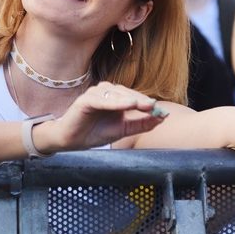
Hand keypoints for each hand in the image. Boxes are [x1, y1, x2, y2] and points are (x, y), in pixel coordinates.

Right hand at [40, 83, 167, 151]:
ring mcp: (96, 94)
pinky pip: (102, 100)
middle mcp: (107, 92)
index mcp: (116, 97)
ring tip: (141, 105)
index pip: (135, 98)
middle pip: (127, 93)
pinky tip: (126, 105)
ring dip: (129, 99)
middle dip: (141, 101)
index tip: (162, 112)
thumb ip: (142, 124)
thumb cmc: (95, 132)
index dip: (148, 104)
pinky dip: (114, 102)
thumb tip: (162, 118)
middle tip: (154, 107)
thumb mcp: (123, 129)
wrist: (72, 141)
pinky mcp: (85, 100)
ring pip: (116, 94)